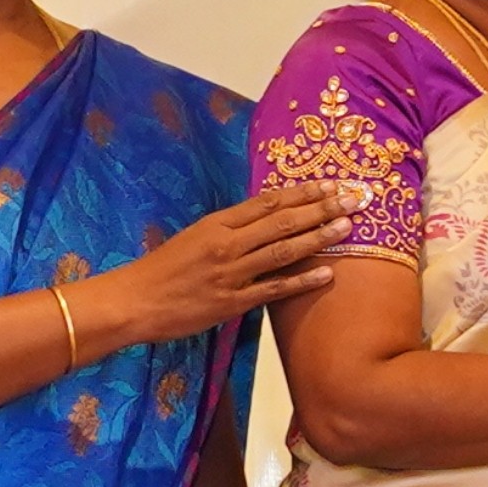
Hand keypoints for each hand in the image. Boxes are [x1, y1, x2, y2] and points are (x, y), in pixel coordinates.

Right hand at [104, 185, 355, 347]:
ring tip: (348, 226)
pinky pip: (273, 289)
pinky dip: (301, 281)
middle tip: (354, 198)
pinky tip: (327, 273)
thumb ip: (228, 229)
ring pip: (282, 251)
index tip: (330, 183)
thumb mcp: (193, 237)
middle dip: (321, 208)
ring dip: (318, 237)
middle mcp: (227, 244)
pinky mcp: (231, 303)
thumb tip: (264, 219)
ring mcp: (230, 273)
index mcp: (217, 223)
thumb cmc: (161, 270)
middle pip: (282, 221)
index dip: (302, 192)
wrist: (133, 301)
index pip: (267, 202)